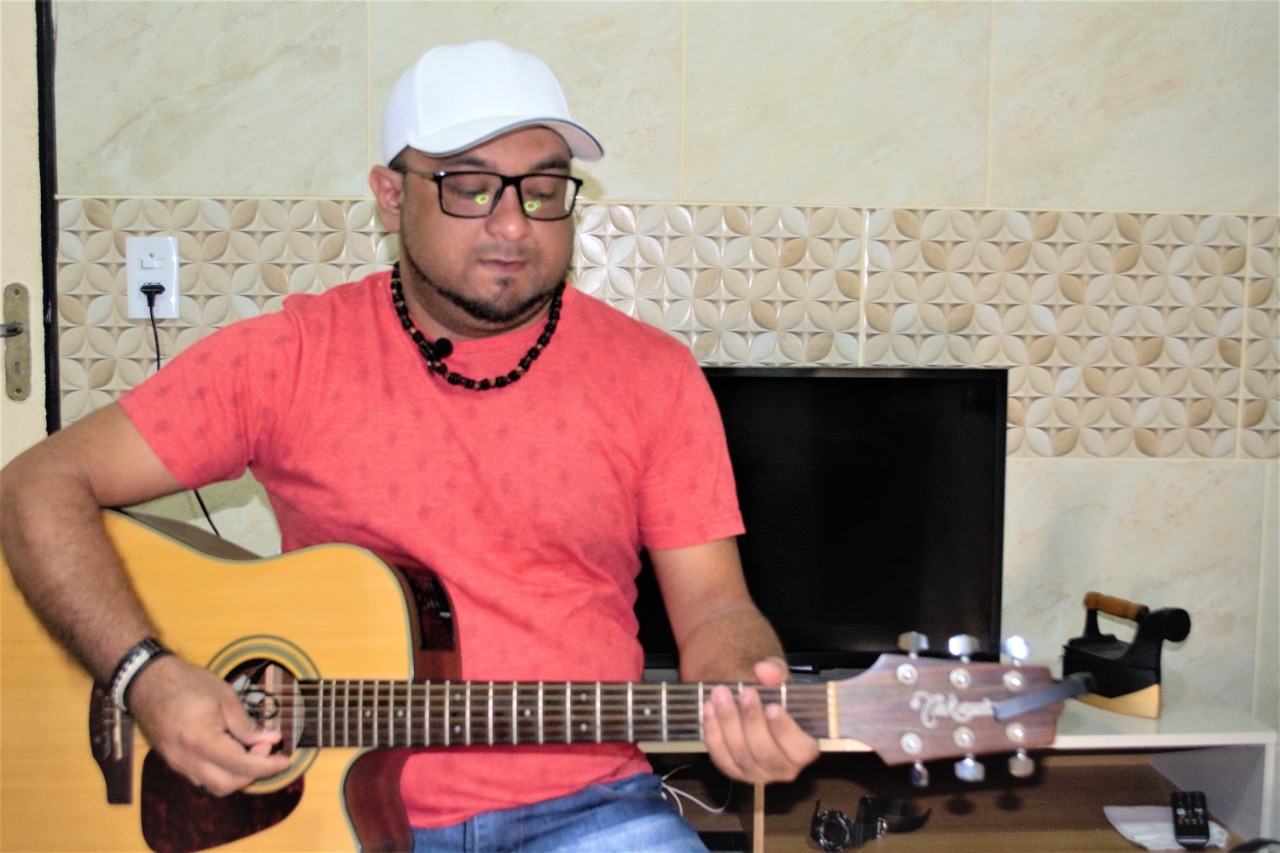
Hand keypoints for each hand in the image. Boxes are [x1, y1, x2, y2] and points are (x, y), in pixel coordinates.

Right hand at [126, 656, 292, 795]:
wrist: (147, 682)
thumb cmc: (186, 683)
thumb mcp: (225, 697)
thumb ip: (247, 725)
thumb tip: (271, 740)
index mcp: (202, 741)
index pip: (242, 765)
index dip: (268, 766)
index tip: (285, 761)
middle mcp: (187, 759)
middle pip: (227, 785)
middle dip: (253, 773)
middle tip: (267, 749)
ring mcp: (177, 764)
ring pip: (213, 786)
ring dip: (237, 775)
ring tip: (251, 750)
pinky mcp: (174, 762)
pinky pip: (201, 778)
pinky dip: (221, 772)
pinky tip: (232, 752)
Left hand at [701, 657, 819, 784]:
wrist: (754, 707)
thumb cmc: (775, 696)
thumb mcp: (780, 678)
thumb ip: (776, 671)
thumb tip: (764, 669)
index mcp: (804, 749)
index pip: (799, 749)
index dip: (785, 730)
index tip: (772, 707)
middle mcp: (784, 768)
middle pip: (765, 752)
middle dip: (752, 721)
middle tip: (745, 692)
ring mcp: (758, 774)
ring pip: (741, 756)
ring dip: (728, 723)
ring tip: (720, 695)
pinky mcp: (735, 772)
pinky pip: (721, 758)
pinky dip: (713, 733)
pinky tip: (708, 709)